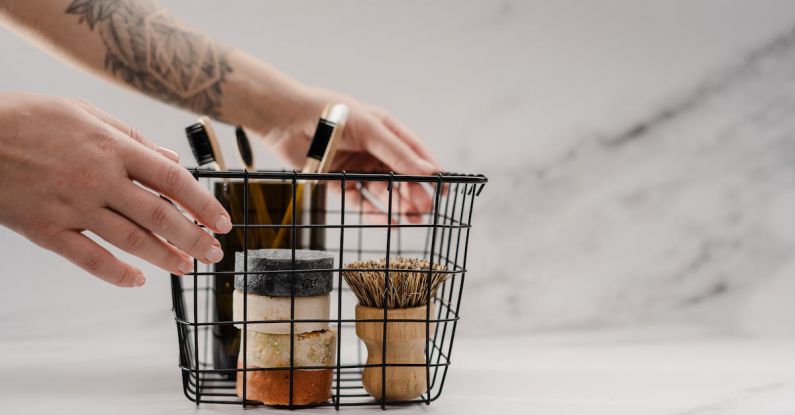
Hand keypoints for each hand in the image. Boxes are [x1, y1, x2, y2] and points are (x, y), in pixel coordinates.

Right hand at [0, 92, 231, 286]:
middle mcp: (99, 179)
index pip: (172, 179)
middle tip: (214, 252)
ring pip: (131, 240)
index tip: (222, 221)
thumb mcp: (85, 113)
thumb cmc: (29, 119)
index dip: (203, 203)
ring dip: (166, 256)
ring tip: (187, 266)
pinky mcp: (46, 229)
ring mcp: (73, 206)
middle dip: (194, 237)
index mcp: (112, 148)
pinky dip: (116, 273)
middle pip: (159, 214)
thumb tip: (171, 158)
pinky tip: (137, 279)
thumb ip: (132, 138)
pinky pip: (89, 258)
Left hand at [252, 86, 442, 222]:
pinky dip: (373, 213)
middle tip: (424, 210)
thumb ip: (397, 152)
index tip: (444, 189)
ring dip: (397, 205)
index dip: (430, 171)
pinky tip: (387, 223)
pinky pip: (359, 201)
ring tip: (410, 220)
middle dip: (414, 193)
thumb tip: (428, 170)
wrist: (286, 119)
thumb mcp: (370, 129)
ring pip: (382, 191)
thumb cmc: (330, 114)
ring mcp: (355, 166)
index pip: (414, 153)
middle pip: (399, 176)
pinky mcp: (336, 181)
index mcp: (384, 130)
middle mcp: (372, 149)